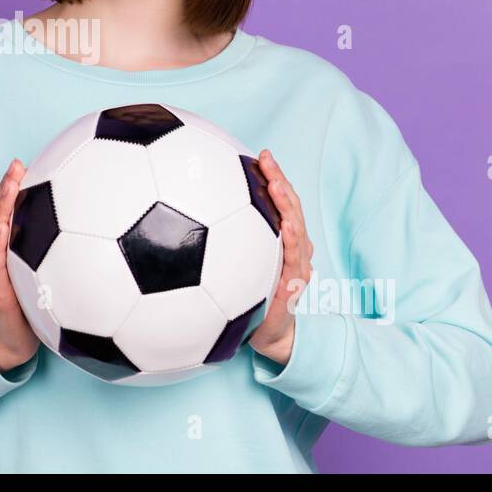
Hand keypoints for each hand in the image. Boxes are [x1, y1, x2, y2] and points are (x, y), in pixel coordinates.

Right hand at [0, 158, 40, 373]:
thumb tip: (85, 229)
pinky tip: (4, 227)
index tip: (21, 164)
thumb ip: (52, 251)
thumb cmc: (31, 306)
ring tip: (9, 186)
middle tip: (16, 166)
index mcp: (2, 249)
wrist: (14, 342)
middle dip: (4, 189)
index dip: (9, 187)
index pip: (3, 212)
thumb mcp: (42, 273)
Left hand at [247, 149, 313, 366]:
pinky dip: (291, 244)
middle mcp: (294, 249)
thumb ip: (230, 241)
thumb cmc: (251, 297)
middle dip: (281, 182)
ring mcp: (297, 266)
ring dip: (287, 206)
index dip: (275, 178)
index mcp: (282, 241)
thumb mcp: (241, 264)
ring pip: (297, 230)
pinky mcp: (293, 286)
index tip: (263, 156)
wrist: (269, 335)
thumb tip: (194, 216)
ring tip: (277, 185)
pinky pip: (293, 262)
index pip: (281, 203)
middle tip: (268, 161)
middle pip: (291, 209)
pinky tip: (284, 229)